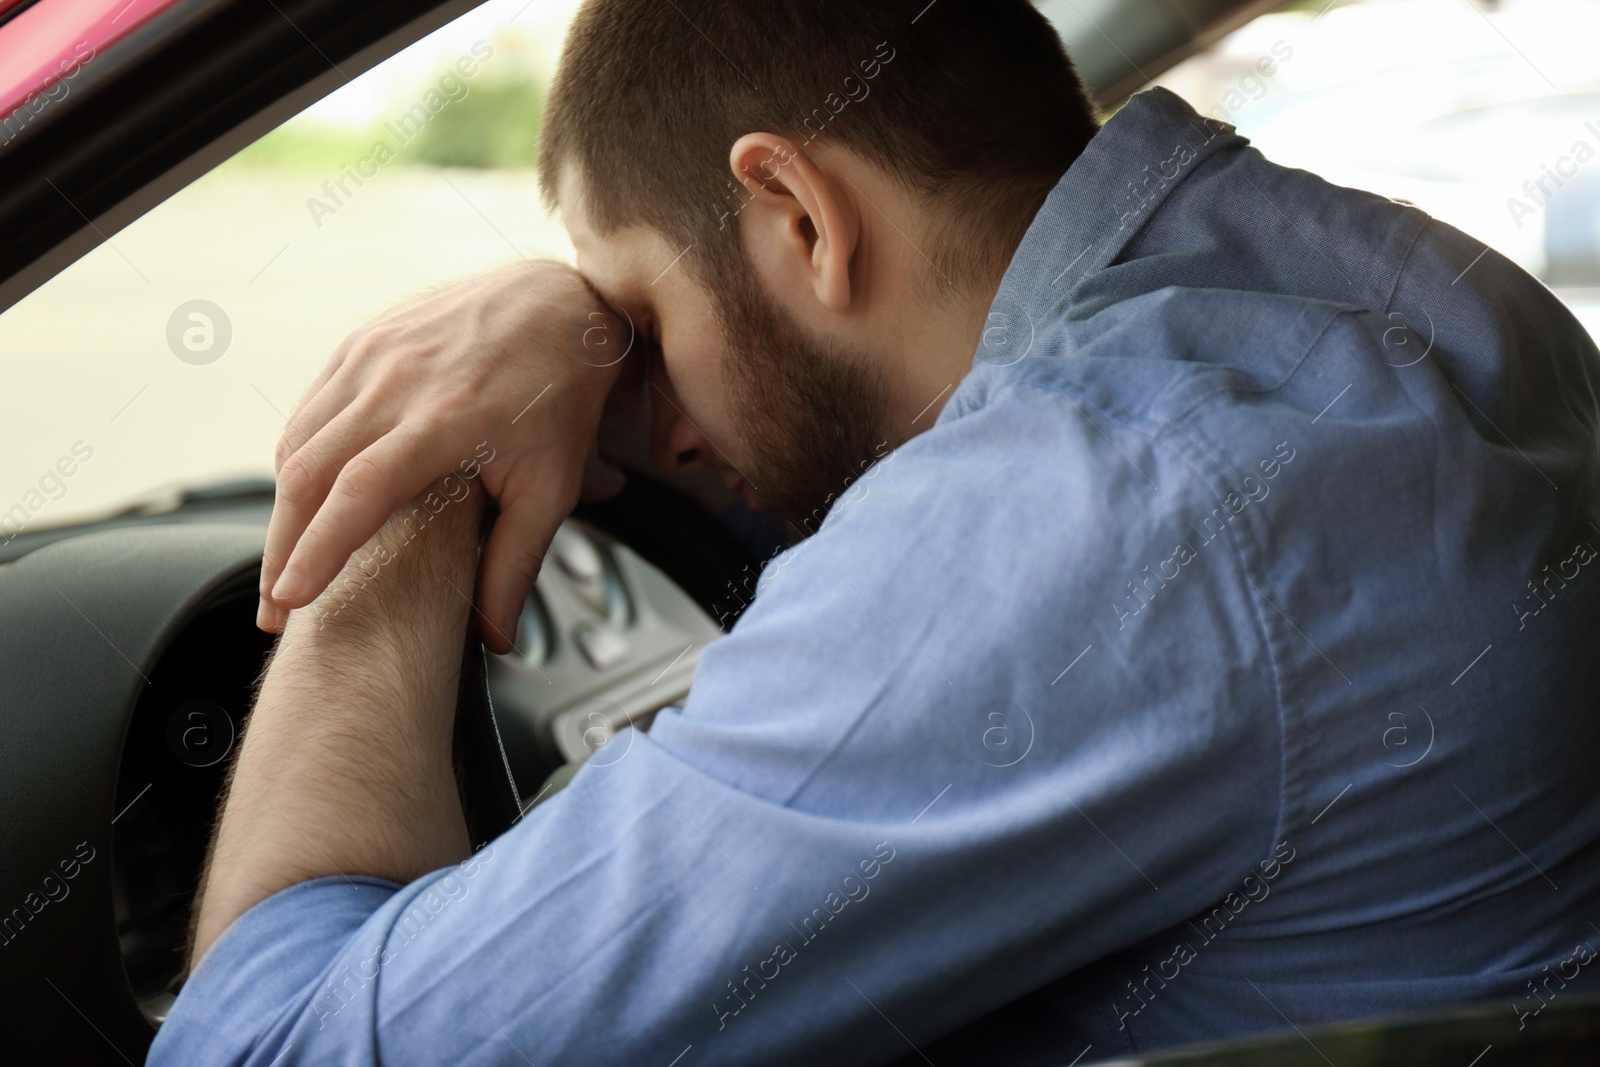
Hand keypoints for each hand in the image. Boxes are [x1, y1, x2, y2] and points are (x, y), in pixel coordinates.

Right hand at [260, 259, 628, 652]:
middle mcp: (396, 381)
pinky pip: (310, 409)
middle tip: (275, 609)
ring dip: (283, 509)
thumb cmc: (561, 392)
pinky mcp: (359, 342)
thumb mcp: (552, 484)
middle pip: (309, 472)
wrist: (558, 302)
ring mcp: (371, 355)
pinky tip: (301, 500)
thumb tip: (496, 639)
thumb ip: (516, 563)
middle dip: (282, 548)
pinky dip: (297, 460)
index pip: (360, 492)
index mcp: (445, 418)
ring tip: (284, 567)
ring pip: (298, 440)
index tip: (289, 599)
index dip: (319, 549)